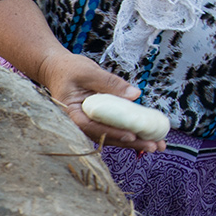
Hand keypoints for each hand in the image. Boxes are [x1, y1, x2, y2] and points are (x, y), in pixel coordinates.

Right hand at [38, 49, 163, 153]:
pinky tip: (149, 136)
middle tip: (154, 146)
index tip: (131, 136)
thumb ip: (110, 83)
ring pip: (113, 136)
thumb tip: (135, 95)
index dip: (112, 133)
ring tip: (158, 145)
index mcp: (72, 114)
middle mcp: (81, 123)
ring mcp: (91, 123)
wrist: (57, 70)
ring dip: (135, 142)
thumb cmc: (69, 69)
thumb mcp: (88, 72)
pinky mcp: (100, 120)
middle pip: (107, 137)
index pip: (92, 126)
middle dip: (132, 143)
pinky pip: (116, 129)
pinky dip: (132, 132)